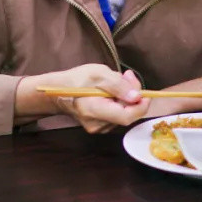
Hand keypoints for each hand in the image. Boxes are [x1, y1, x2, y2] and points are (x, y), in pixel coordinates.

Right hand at [22, 64, 148, 133]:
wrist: (57, 91)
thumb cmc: (75, 80)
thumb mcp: (98, 73)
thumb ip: (118, 85)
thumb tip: (137, 96)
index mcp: (95, 111)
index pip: (127, 116)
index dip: (140, 106)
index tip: (144, 91)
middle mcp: (98, 124)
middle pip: (127, 114)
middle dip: (133, 95)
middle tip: (127, 76)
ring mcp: (98, 128)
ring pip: (123, 114)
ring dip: (126, 98)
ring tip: (116, 81)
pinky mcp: (99, 126)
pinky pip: (116, 115)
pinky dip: (119, 103)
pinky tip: (111, 91)